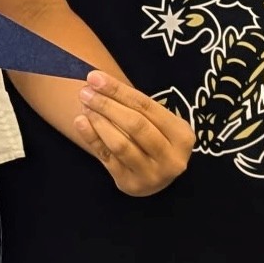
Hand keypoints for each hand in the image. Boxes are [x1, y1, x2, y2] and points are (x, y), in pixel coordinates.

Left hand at [73, 70, 193, 195]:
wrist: (156, 172)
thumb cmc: (155, 136)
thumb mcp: (157, 121)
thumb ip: (133, 104)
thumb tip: (96, 81)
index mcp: (182, 136)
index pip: (146, 106)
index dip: (118, 90)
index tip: (94, 77)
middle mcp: (172, 158)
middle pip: (135, 125)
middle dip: (107, 105)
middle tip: (85, 92)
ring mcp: (152, 175)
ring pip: (121, 144)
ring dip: (99, 121)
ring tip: (85, 106)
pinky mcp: (131, 185)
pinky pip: (107, 158)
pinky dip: (92, 138)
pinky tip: (81, 122)